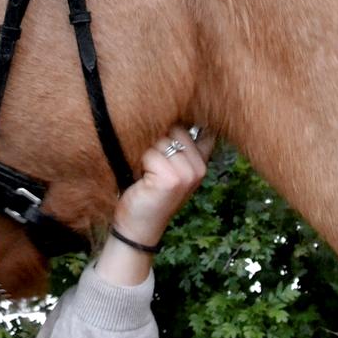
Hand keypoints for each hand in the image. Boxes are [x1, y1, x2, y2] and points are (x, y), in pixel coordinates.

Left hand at [95, 125, 212, 285]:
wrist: (136, 227)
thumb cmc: (146, 192)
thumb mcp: (166, 167)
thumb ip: (176, 144)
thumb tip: (173, 110)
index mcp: (201, 161)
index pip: (196, 126)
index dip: (178, 125)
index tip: (166, 130)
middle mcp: (200, 167)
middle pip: (174, 128)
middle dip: (155, 141)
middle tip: (149, 166)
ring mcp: (188, 173)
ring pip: (161, 139)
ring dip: (145, 152)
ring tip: (144, 172)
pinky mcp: (173, 178)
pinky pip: (150, 152)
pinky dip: (140, 162)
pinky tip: (141, 180)